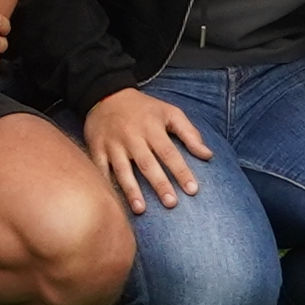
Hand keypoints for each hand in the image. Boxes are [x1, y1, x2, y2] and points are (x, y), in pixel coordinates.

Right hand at [84, 86, 208, 211]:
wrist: (106, 95)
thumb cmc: (144, 108)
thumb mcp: (169, 112)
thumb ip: (190, 133)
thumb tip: (208, 155)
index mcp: (152, 128)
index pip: (169, 153)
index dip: (181, 171)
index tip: (192, 190)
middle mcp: (132, 137)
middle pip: (147, 164)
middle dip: (159, 184)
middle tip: (171, 203)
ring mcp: (113, 144)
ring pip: (122, 170)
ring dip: (131, 190)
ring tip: (141, 209)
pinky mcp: (96, 148)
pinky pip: (100, 168)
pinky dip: (104, 184)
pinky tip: (112, 200)